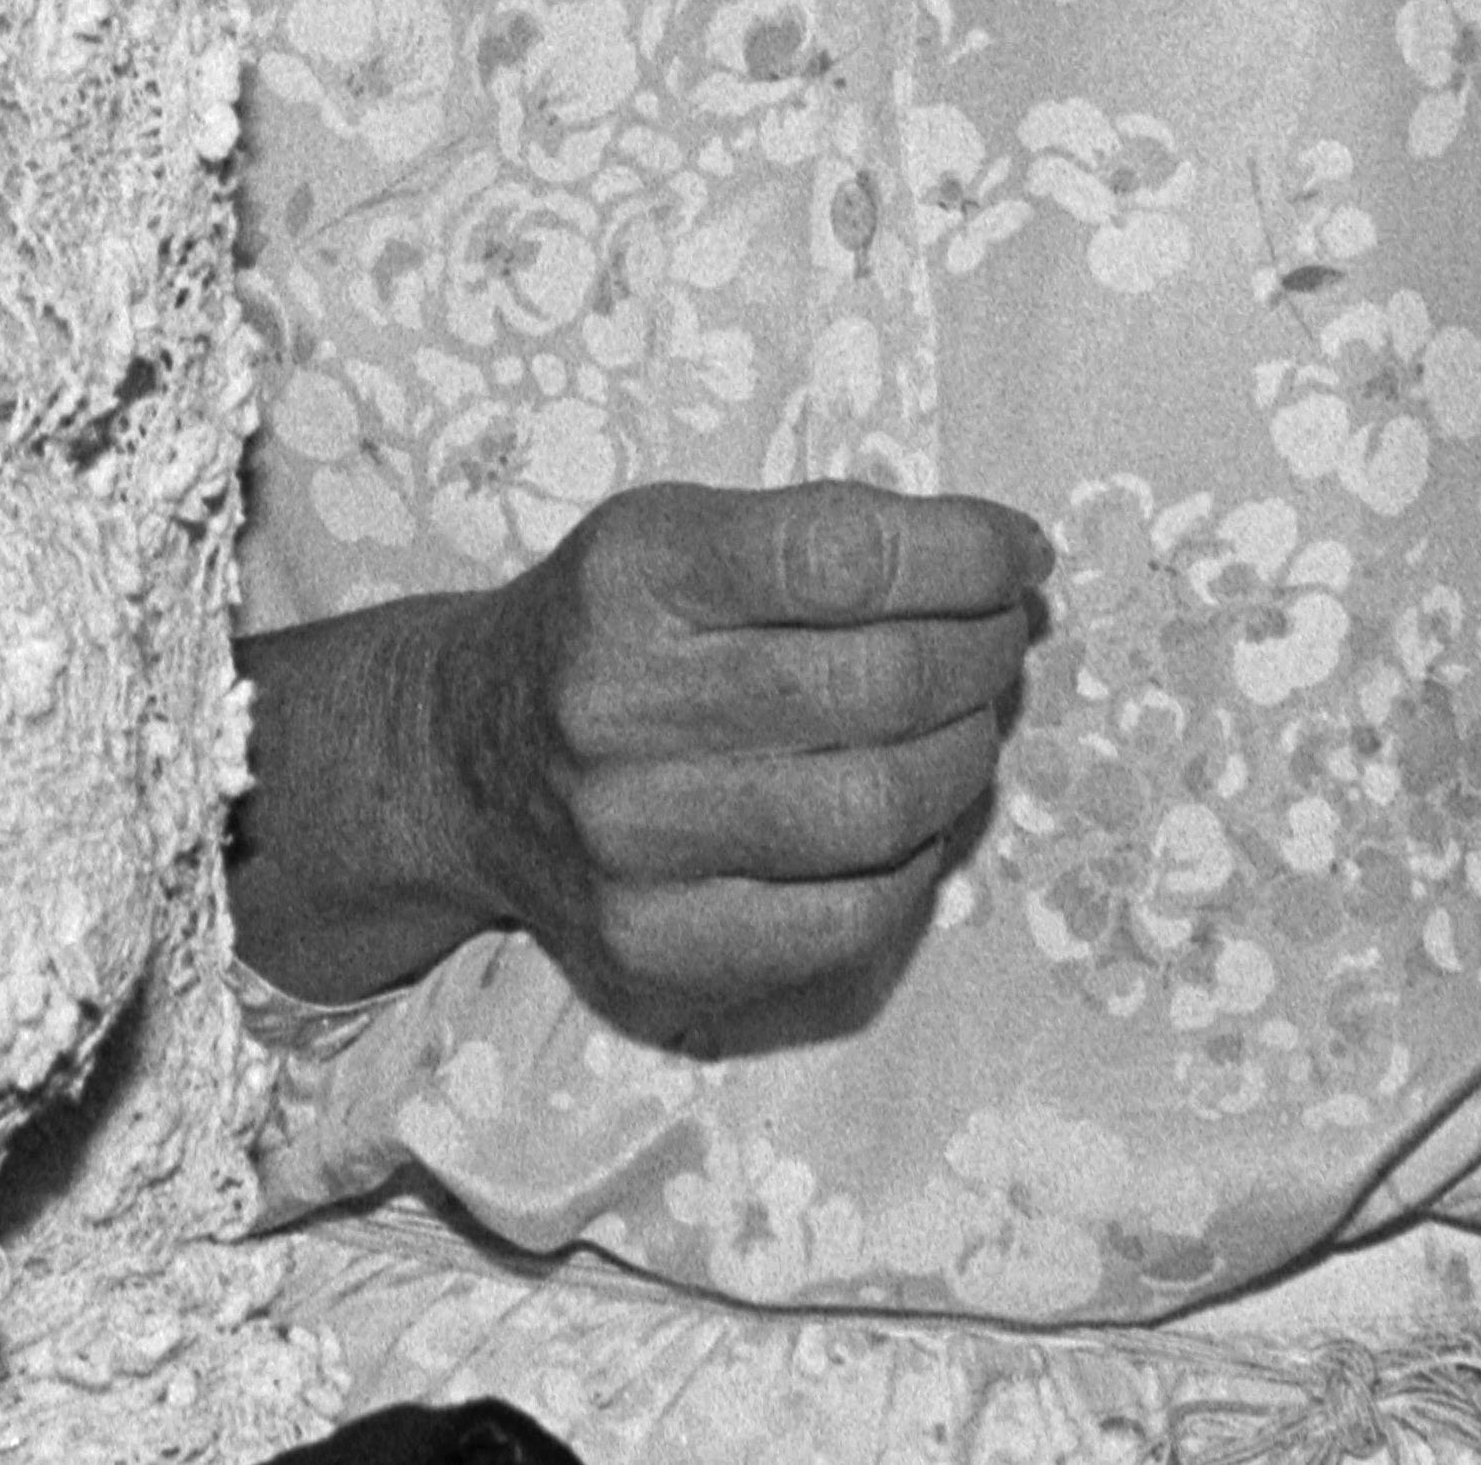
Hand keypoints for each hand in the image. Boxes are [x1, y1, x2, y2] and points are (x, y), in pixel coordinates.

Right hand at [424, 480, 1048, 1051]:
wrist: (462, 763)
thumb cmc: (613, 631)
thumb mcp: (680, 533)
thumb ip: (829, 535)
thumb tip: (1010, 562)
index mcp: (632, 574)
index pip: (841, 555)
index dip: (965, 554)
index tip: (1018, 556)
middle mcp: (617, 705)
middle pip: (879, 683)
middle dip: (982, 653)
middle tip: (1000, 641)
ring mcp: (630, 841)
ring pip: (878, 808)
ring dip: (963, 758)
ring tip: (965, 724)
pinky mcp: (652, 948)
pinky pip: (849, 919)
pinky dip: (914, 865)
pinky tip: (907, 821)